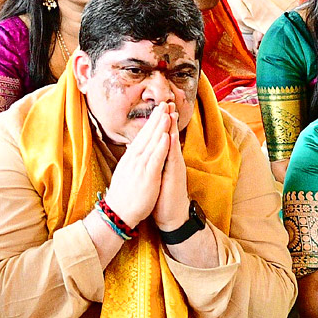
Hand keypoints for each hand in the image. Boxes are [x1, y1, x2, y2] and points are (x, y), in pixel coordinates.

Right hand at [103, 104, 169, 228]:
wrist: (118, 213)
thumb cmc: (124, 195)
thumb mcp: (126, 172)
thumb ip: (130, 158)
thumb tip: (132, 146)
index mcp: (130, 158)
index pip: (142, 136)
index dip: (151, 122)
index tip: (159, 110)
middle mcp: (134, 159)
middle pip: (146, 135)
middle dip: (156, 119)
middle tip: (164, 103)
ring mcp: (140, 166)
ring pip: (151, 143)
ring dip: (160, 127)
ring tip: (167, 113)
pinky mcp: (147, 176)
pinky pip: (155, 158)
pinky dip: (160, 147)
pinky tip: (166, 136)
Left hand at [153, 106, 191, 230]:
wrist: (171, 215)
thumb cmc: (162, 197)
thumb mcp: (155, 176)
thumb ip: (152, 162)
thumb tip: (141, 151)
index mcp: (164, 160)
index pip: (161, 138)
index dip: (160, 123)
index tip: (158, 109)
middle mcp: (171, 160)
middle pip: (168, 136)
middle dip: (167, 119)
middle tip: (166, 102)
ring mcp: (174, 167)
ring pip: (172, 143)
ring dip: (171, 127)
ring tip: (170, 112)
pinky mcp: (175, 175)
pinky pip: (173, 157)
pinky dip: (171, 146)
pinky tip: (170, 136)